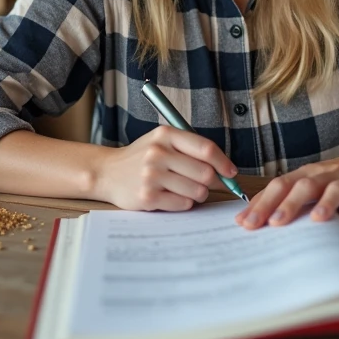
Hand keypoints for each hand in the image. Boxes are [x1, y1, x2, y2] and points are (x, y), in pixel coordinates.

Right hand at [93, 125, 236, 211]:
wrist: (107, 172)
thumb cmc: (142, 158)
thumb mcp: (162, 142)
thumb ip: (191, 150)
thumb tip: (226, 170)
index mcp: (166, 135)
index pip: (206, 149)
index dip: (224, 163)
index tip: (231, 173)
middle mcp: (158, 153)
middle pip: (205, 173)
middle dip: (212, 182)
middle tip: (206, 184)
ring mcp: (151, 175)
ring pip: (197, 191)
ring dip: (198, 194)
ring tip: (185, 189)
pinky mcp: (147, 196)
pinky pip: (183, 204)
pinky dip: (184, 203)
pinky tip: (172, 196)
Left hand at [235, 143, 338, 228]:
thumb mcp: (313, 182)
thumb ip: (288, 197)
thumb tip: (253, 217)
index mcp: (307, 174)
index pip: (279, 186)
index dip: (262, 202)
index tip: (244, 222)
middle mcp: (326, 173)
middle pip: (303, 186)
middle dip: (286, 204)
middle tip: (270, 223)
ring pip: (334, 188)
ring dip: (325, 203)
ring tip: (315, 220)